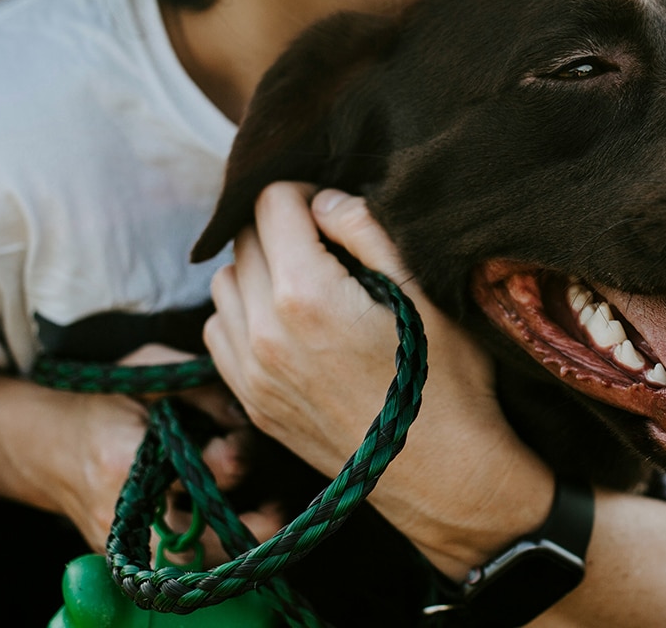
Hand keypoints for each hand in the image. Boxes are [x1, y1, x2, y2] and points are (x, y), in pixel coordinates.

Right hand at [115, 344, 286, 564]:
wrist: (48, 441)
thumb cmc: (107, 397)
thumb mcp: (151, 372)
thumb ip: (202, 390)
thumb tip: (247, 414)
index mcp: (124, 460)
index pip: (189, 472)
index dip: (225, 460)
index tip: (240, 445)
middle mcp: (122, 512)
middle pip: (190, 541)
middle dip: (239, 527)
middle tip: (276, 509)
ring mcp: (120, 541)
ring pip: (187, 563)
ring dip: (231, 546)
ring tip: (270, 518)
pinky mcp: (126, 554)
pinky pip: (175, 563)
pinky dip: (212, 549)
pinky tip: (242, 525)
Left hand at [204, 184, 553, 576]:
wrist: (443, 474)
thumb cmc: (446, 379)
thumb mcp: (422, 291)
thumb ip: (365, 230)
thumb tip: (324, 200)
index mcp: (306, 294)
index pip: (271, 203)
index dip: (303, 191)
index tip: (331, 207)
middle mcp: (264, 331)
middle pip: (244, 239)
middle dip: (280, 225)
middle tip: (325, 240)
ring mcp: (252, 373)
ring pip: (224, 283)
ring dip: (257, 267)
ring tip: (306, 278)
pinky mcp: (252, 402)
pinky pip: (220, 331)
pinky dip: (242, 311)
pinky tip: (285, 320)